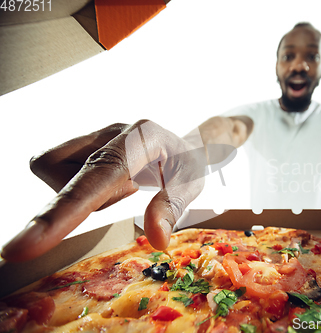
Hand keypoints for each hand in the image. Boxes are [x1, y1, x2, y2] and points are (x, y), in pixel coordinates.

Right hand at [1, 120, 206, 261]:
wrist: (184, 143)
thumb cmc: (188, 164)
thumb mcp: (191, 185)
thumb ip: (171, 208)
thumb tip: (156, 240)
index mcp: (142, 139)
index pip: (96, 175)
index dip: (62, 211)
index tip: (23, 247)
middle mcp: (113, 131)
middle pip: (59, 170)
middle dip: (66, 205)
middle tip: (107, 202)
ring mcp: (96, 135)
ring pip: (53, 170)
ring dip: (81, 194)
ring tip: (121, 189)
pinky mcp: (85, 143)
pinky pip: (57, 170)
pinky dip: (77, 188)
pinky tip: (107, 185)